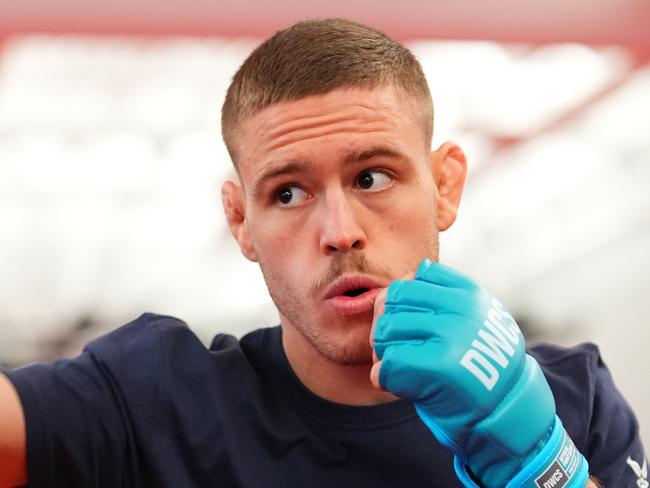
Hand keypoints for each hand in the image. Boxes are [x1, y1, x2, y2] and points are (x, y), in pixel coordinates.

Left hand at [370, 259, 588, 487]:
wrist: (508, 413)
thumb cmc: (483, 365)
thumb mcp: (480, 319)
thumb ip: (448, 295)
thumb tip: (411, 272)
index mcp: (469, 294)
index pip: (412, 277)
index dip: (401, 301)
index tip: (411, 324)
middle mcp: (461, 309)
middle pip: (392, 299)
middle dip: (388, 325)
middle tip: (397, 349)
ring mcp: (451, 336)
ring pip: (385, 331)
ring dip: (384, 353)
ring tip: (401, 367)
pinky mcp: (437, 367)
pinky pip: (387, 364)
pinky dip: (385, 378)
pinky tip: (400, 385)